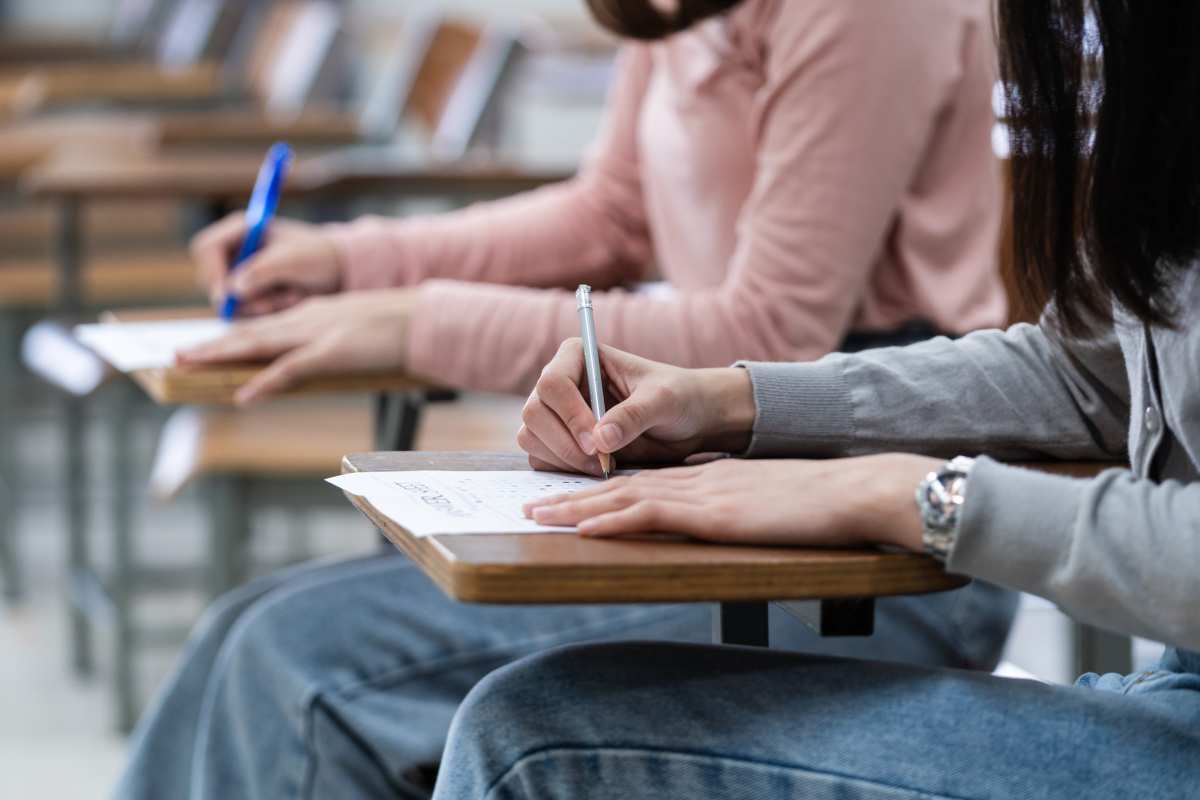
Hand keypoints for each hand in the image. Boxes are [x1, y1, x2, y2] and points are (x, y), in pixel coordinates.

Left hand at [177, 289, 416, 403]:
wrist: (423, 318)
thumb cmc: (398, 327)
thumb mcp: (357, 331)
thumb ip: (333, 341)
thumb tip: (318, 357)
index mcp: (313, 315)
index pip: (263, 327)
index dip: (232, 337)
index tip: (206, 347)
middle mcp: (307, 320)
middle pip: (250, 333)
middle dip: (212, 345)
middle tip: (177, 355)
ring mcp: (317, 335)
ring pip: (258, 344)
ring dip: (220, 355)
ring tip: (188, 364)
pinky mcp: (332, 352)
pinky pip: (290, 370)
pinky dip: (264, 383)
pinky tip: (243, 395)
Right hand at [192, 213, 344, 315]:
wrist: (338, 271)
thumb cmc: (318, 255)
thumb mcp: (293, 259)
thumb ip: (262, 270)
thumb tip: (233, 288)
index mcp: (241, 230)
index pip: (206, 248)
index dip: (212, 271)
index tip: (227, 293)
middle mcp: (235, 252)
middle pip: (210, 280)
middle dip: (239, 297)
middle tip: (270, 303)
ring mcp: (240, 275)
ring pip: (228, 302)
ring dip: (260, 305)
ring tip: (292, 295)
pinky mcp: (249, 296)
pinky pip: (244, 314)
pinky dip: (267, 312)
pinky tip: (289, 301)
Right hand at [518, 339, 755, 475]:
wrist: (686, 422)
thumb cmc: (677, 397)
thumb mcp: (663, 400)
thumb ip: (634, 415)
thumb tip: (601, 440)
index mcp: (578, 356)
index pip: (552, 383)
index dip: (570, 415)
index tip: (598, 443)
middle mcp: (560, 382)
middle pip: (534, 412)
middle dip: (564, 443)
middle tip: (600, 462)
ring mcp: (555, 413)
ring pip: (531, 437)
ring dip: (563, 459)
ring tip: (604, 465)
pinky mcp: (558, 441)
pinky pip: (541, 458)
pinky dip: (562, 470)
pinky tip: (596, 469)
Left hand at [524, 454, 936, 549]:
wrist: (849, 489)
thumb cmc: (816, 501)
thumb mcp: (762, 501)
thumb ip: (735, 507)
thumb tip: (716, 519)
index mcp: (704, 478)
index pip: (640, 482)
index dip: (599, 490)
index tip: (567, 499)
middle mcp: (694, 480)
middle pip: (620, 486)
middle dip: (572, 497)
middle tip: (532, 506)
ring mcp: (701, 494)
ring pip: (623, 497)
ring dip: (577, 507)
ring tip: (539, 516)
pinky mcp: (711, 513)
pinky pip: (651, 515)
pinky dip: (613, 520)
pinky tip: (585, 527)